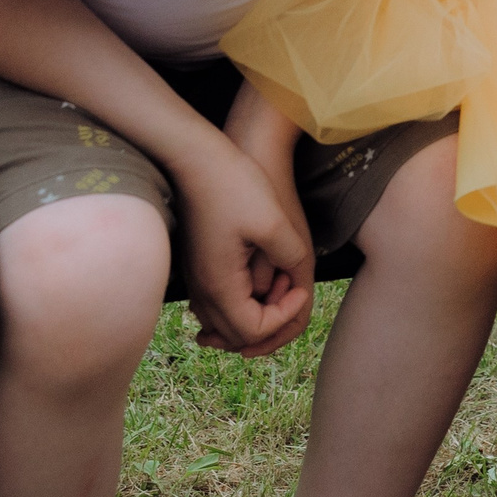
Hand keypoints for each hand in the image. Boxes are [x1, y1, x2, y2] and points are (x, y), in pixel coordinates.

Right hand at [172, 139, 313, 356]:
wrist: (198, 160)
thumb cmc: (235, 185)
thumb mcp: (274, 222)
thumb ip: (290, 258)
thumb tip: (293, 280)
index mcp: (219, 284)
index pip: (252, 332)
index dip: (283, 317)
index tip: (300, 288)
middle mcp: (202, 290)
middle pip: (237, 336)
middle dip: (270, 324)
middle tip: (293, 295)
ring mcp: (196, 280)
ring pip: (223, 324)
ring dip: (254, 317)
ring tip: (280, 293)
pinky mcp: (197, 267)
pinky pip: (216, 304)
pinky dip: (240, 306)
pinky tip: (261, 286)